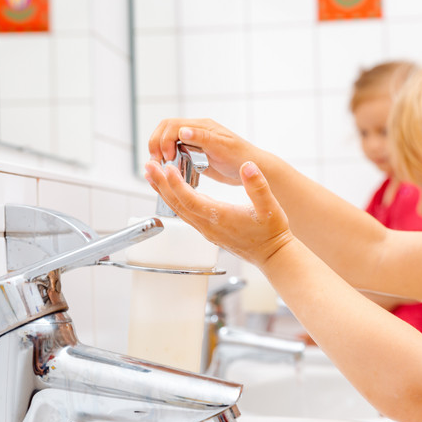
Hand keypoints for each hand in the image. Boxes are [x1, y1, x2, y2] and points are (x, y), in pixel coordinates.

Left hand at [144, 158, 293, 267]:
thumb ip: (258, 185)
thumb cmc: (272, 232)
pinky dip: (174, 200)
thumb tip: (248, 166)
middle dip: (161, 185)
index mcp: (220, 217)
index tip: (166, 168)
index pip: (190, 199)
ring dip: (164, 192)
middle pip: (177, 204)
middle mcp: (208, 225)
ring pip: (178, 210)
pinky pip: (185, 214)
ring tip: (152, 175)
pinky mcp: (208, 231)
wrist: (273, 255)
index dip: (176, 184)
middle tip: (148, 167)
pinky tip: (171, 192)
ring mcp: (206, 230)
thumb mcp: (269, 206)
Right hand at [148, 118, 262, 185]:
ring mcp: (195, 143)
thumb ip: (202, 138)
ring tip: (160, 167)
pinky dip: (168, 159)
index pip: (172, 125)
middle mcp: (196, 132)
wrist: (253, 170)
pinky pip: (175, 151)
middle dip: (156, 144)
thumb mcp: (222, 147)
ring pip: (168, 140)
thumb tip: (182, 131)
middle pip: (165, 130)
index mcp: (202, 126)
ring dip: (160, 151)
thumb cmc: (242, 157)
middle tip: (157, 162)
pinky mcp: (195, 154)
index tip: (168, 157)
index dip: (164, 140)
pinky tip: (168, 170)